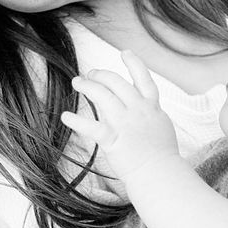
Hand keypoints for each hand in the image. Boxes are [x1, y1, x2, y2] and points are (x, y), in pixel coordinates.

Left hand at [59, 51, 180, 182]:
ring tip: (77, 82)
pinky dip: (75, 120)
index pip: (144, 78)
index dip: (134, 63)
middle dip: (101, 75)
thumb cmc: (162, 156)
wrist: (160, 174)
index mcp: (152, 107)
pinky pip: (91, 126)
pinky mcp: (113, 138)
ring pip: (103, 95)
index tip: (125, 52)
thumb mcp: (160, 127)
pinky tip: (65, 116)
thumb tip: (134, 108)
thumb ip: (146, 115)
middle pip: (117, 82)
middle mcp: (139, 110)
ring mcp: (126, 123)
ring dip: (87, 85)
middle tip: (90, 74)